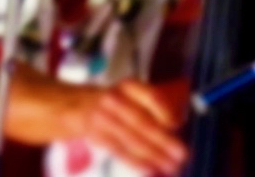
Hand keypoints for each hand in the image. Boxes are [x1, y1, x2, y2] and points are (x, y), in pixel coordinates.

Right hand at [64, 78, 188, 174]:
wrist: (72, 106)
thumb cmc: (115, 100)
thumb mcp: (132, 92)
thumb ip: (154, 104)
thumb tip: (179, 122)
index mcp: (129, 86)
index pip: (150, 97)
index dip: (165, 111)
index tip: (178, 124)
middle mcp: (115, 100)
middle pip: (142, 122)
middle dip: (164, 140)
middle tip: (183, 154)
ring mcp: (102, 118)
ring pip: (131, 139)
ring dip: (153, 155)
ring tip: (171, 166)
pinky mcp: (95, 136)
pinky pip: (118, 150)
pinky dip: (135, 160)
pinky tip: (150, 168)